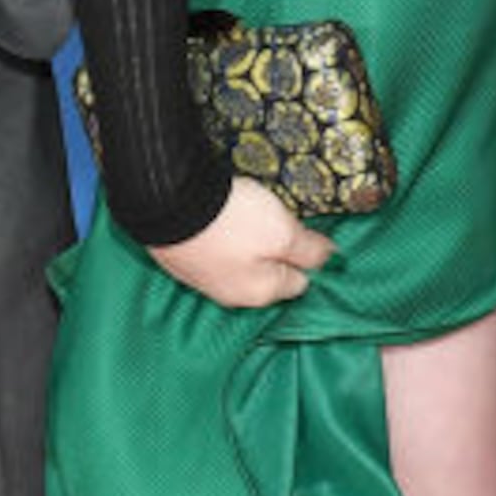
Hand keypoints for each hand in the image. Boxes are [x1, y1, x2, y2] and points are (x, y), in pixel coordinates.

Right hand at [146, 175, 331, 308]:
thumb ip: (309, 250)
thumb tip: (330, 259)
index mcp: (261, 292)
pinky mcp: (185, 257)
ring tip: (253, 213)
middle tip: (281, 219)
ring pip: (242, 262)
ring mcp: (205, 277)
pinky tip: (226, 216)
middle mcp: (232, 293)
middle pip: (269, 274)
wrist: (166, 202)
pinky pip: (218, 249)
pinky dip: (226, 235)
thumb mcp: (282, 233)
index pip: (299, 283)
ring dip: (251, 242)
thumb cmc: (230, 221)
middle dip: (279, 251)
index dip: (308, 256)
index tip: (310, 232)